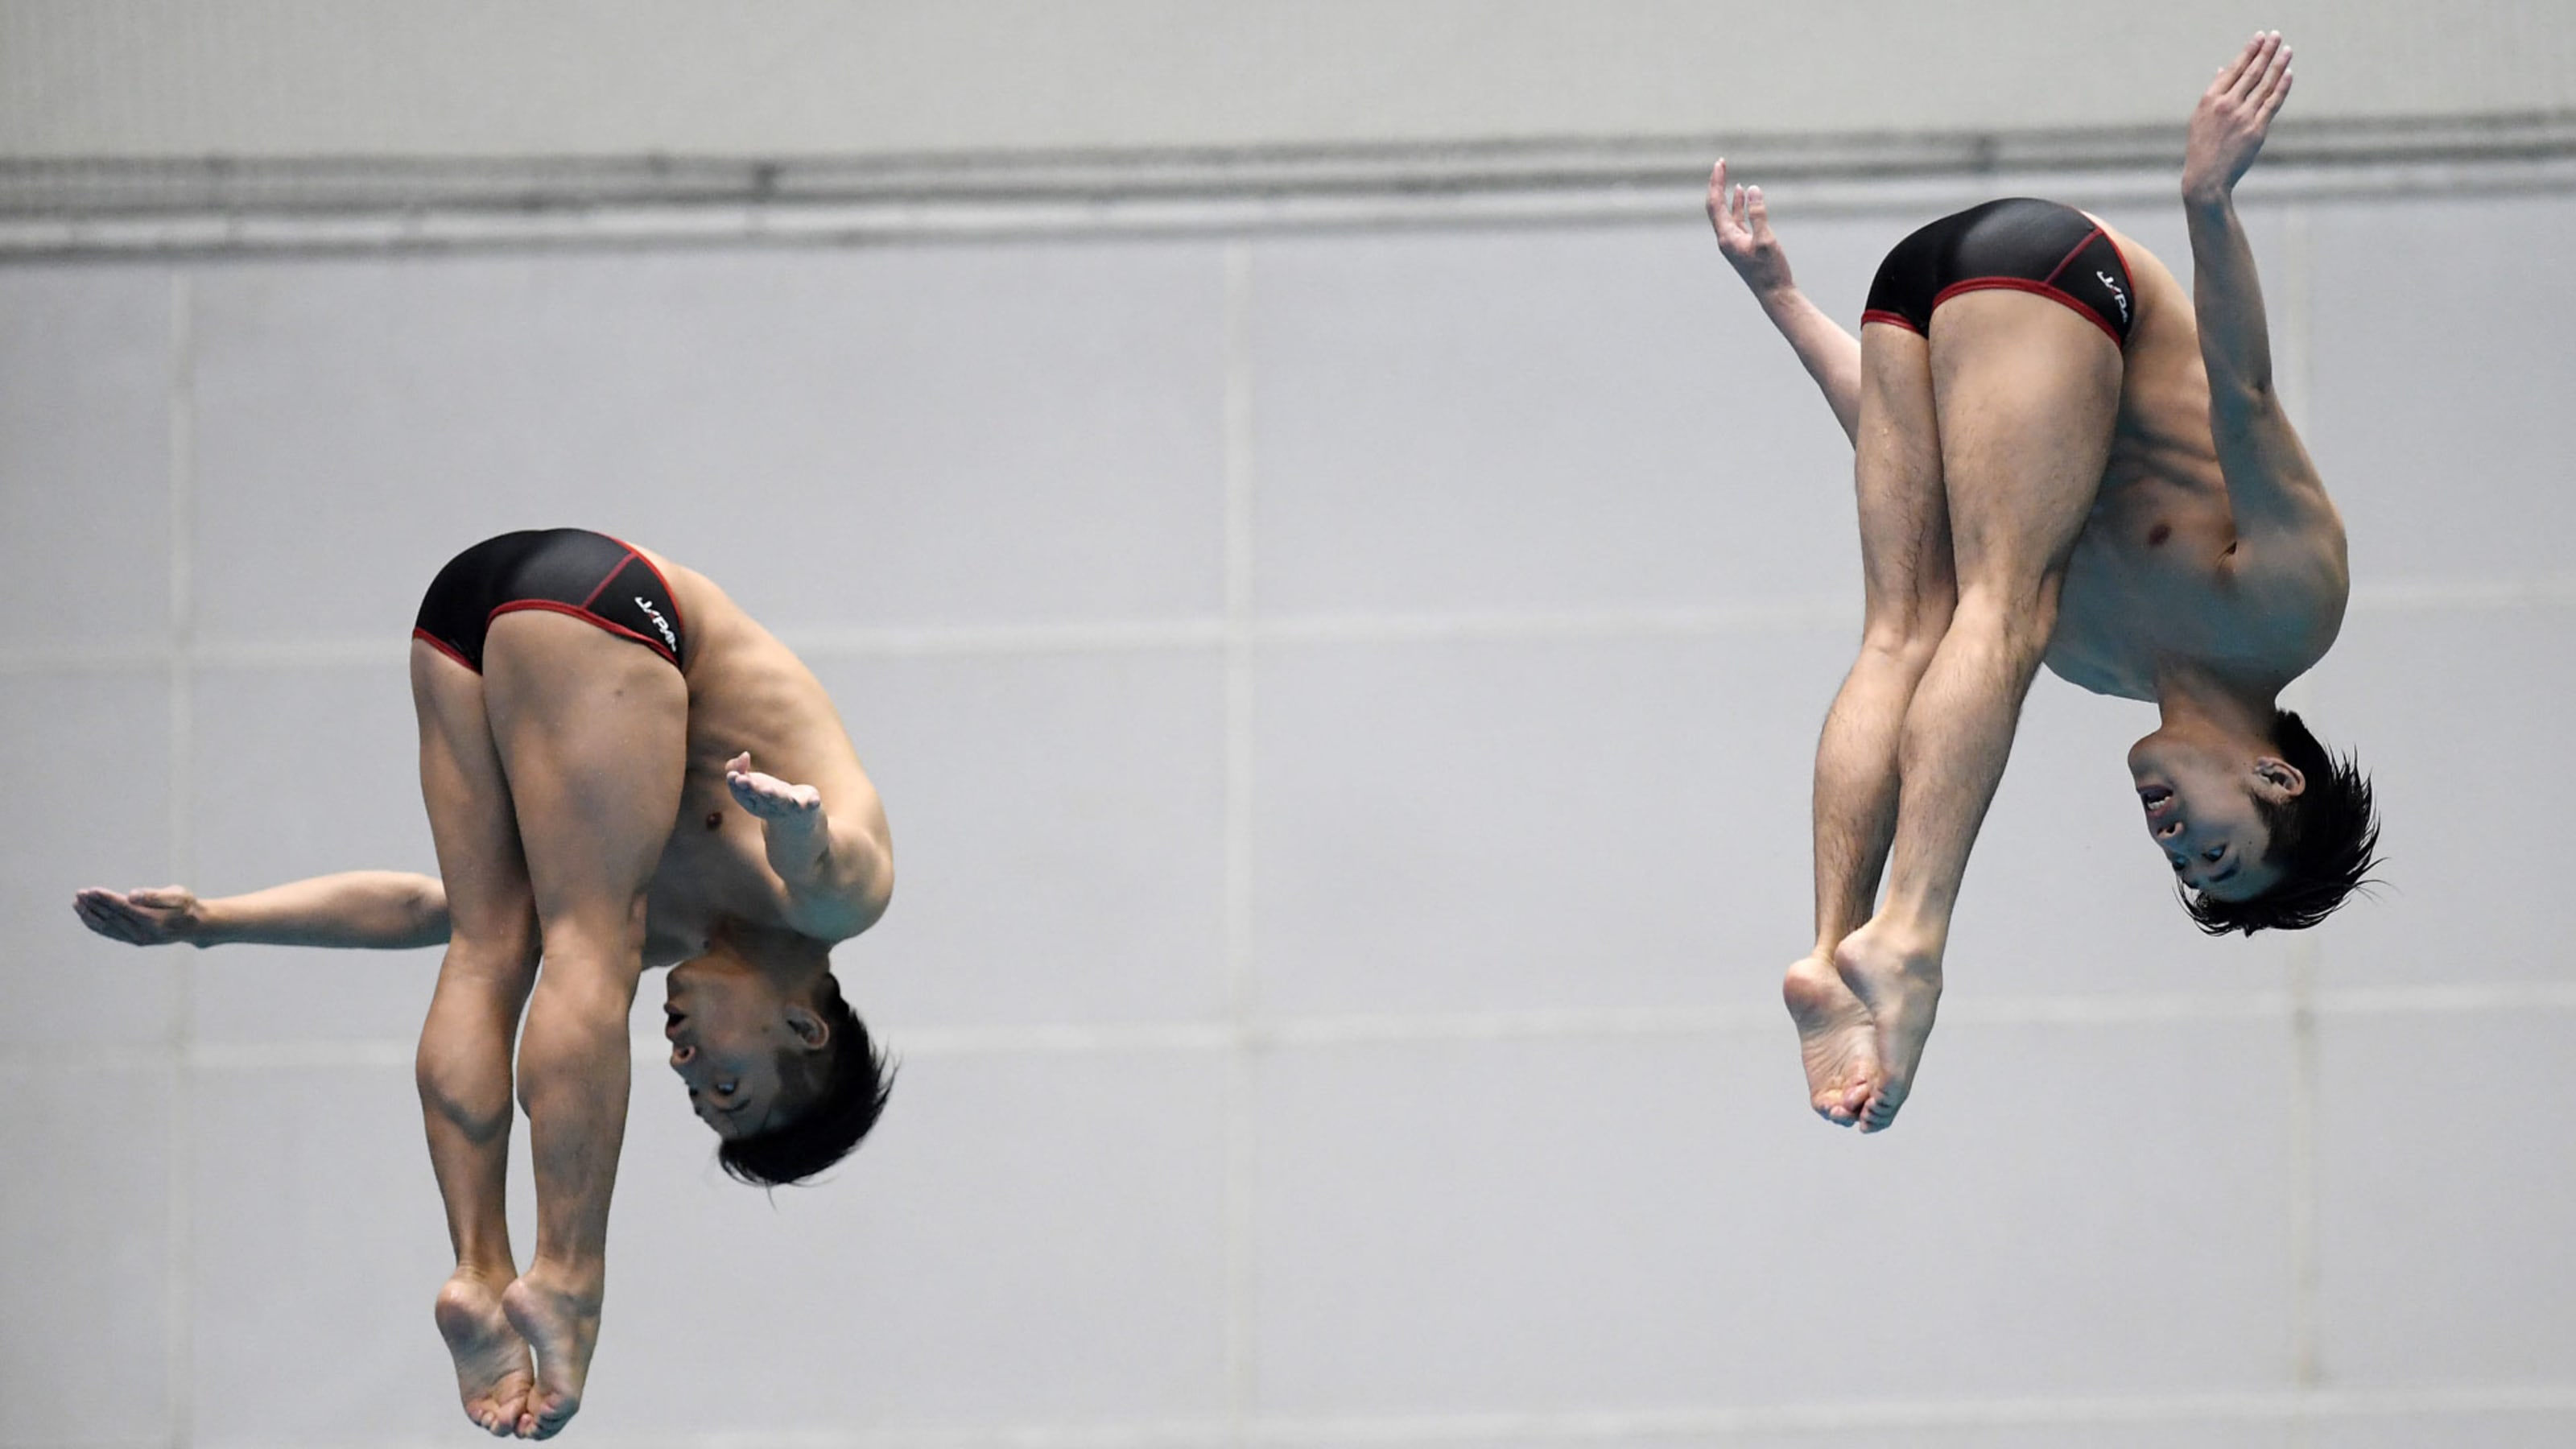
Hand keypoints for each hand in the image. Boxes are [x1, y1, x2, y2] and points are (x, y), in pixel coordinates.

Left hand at [73, 885, 206, 945]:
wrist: (194, 926)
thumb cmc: (186, 906)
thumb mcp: (178, 895)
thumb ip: (155, 896)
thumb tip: (132, 895)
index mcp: (154, 921)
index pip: (123, 908)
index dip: (106, 899)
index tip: (91, 890)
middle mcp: (143, 933)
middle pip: (113, 917)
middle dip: (94, 905)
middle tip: (79, 893)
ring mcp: (137, 939)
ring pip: (108, 927)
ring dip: (90, 915)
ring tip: (77, 903)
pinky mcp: (134, 940)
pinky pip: (110, 933)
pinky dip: (96, 924)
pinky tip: (86, 915)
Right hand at [724, 752, 821, 822]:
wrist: (796, 820)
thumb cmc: (768, 797)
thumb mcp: (751, 783)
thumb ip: (738, 768)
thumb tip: (745, 755)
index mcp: (754, 802)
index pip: (743, 794)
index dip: (736, 785)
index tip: (733, 775)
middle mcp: (770, 806)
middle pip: (761, 798)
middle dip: (753, 789)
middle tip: (744, 781)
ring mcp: (789, 807)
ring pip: (782, 802)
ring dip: (776, 797)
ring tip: (769, 790)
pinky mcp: (808, 806)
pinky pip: (810, 806)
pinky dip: (811, 804)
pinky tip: (814, 801)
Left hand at [1707, 158, 1795, 300]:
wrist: (1775, 295)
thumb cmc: (1771, 271)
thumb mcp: (1766, 240)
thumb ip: (1758, 214)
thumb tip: (1752, 189)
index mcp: (1726, 238)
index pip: (1715, 204)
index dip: (1716, 182)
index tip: (1720, 163)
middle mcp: (1726, 239)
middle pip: (1716, 206)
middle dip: (1718, 185)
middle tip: (1720, 164)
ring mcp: (1734, 243)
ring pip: (1726, 213)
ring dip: (1727, 194)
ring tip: (1728, 176)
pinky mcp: (1744, 245)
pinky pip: (1737, 220)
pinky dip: (1738, 206)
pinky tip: (1743, 196)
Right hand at [2184, 31, 2292, 204]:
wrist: (2206, 177)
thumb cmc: (2201, 147)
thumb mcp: (2200, 117)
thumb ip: (2214, 92)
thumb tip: (2223, 68)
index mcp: (2210, 100)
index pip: (2234, 69)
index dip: (2249, 52)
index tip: (2259, 37)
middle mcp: (2227, 105)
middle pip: (2252, 73)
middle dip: (2266, 52)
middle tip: (2277, 36)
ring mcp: (2243, 117)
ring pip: (2265, 85)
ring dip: (2278, 65)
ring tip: (2287, 50)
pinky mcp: (2256, 130)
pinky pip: (2272, 104)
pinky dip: (2281, 87)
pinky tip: (2288, 74)